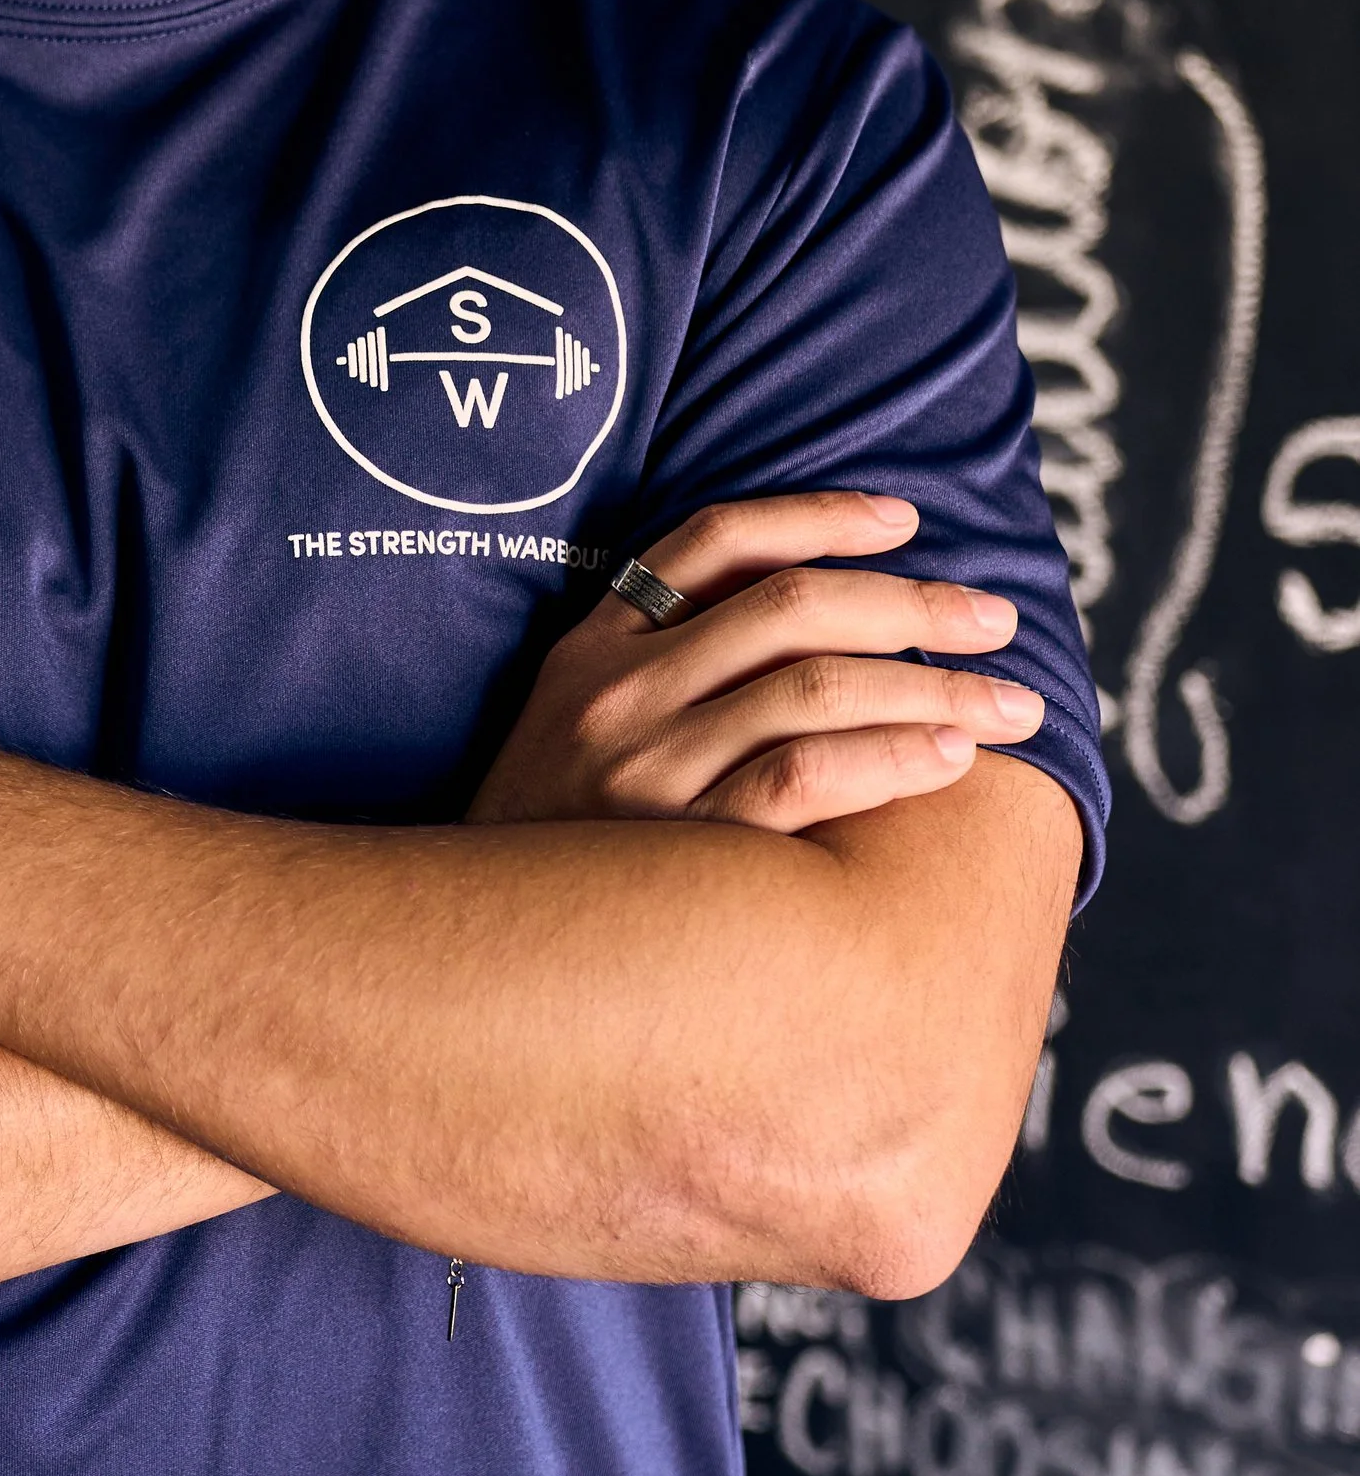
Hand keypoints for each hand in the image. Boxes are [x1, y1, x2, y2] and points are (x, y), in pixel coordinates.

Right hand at [469, 492, 1048, 836]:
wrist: (464, 959)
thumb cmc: (543, 850)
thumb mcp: (561, 731)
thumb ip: (648, 673)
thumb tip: (794, 630)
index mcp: (593, 648)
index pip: (716, 539)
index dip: (820, 515)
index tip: (907, 519)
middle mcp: (619, 693)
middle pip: (792, 606)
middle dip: (915, 604)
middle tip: (998, 620)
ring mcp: (646, 768)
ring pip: (815, 686)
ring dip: (934, 686)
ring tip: (1011, 704)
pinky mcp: (677, 844)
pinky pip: (805, 777)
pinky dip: (890, 756)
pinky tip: (951, 759)